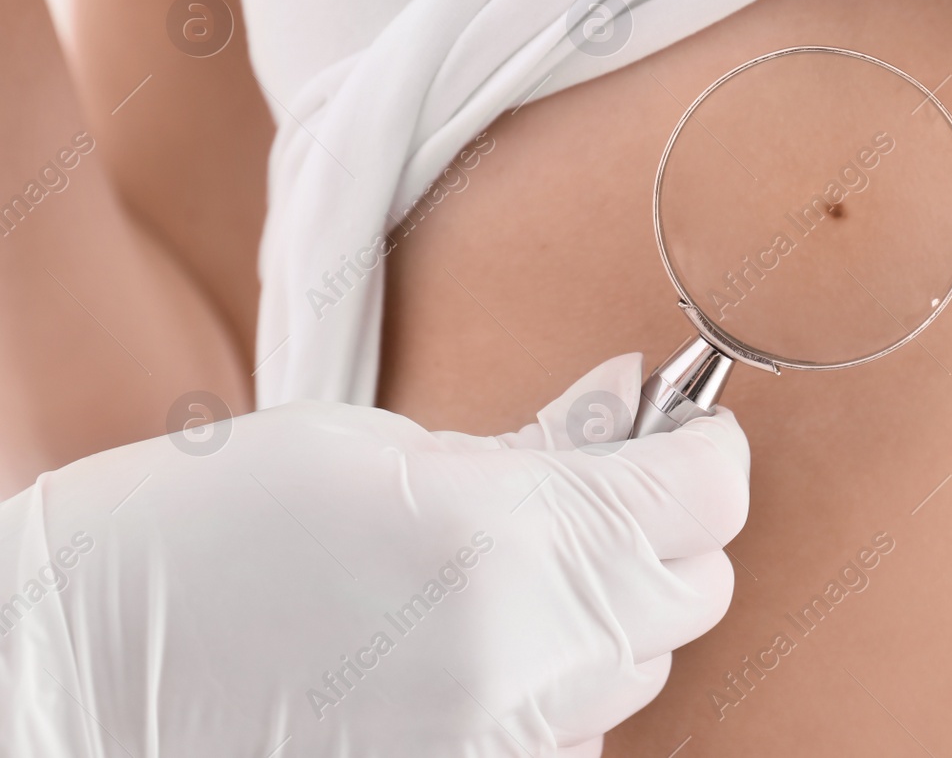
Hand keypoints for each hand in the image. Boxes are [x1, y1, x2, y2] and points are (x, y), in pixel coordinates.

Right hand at [0, 354, 748, 755]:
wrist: (68, 693)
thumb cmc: (196, 544)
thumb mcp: (369, 451)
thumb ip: (531, 444)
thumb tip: (631, 407)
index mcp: (503, 540)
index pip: (704, 496)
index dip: (701, 447)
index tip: (681, 428)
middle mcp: (527, 664)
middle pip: (693, 588)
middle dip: (657, 527)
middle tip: (586, 484)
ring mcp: (505, 750)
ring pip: (639, 666)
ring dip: (603, 608)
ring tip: (498, 572)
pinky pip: (576, 730)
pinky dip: (553, 682)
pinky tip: (468, 647)